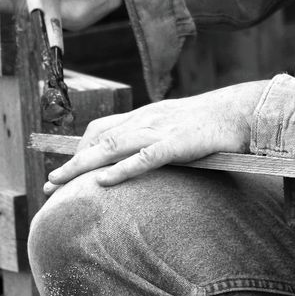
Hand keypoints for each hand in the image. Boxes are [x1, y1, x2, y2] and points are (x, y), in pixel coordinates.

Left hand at [45, 81, 267, 195]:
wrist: (245, 111)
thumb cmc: (213, 123)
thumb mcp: (177, 127)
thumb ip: (156, 140)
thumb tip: (137, 161)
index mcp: (147, 116)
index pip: (103, 129)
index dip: (79, 148)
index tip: (61, 170)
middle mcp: (147, 119)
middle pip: (100, 139)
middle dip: (72, 162)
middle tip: (49, 185)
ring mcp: (162, 129)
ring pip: (114, 145)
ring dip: (84, 165)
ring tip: (62, 183)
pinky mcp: (179, 142)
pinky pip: (146, 156)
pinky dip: (122, 168)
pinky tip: (104, 180)